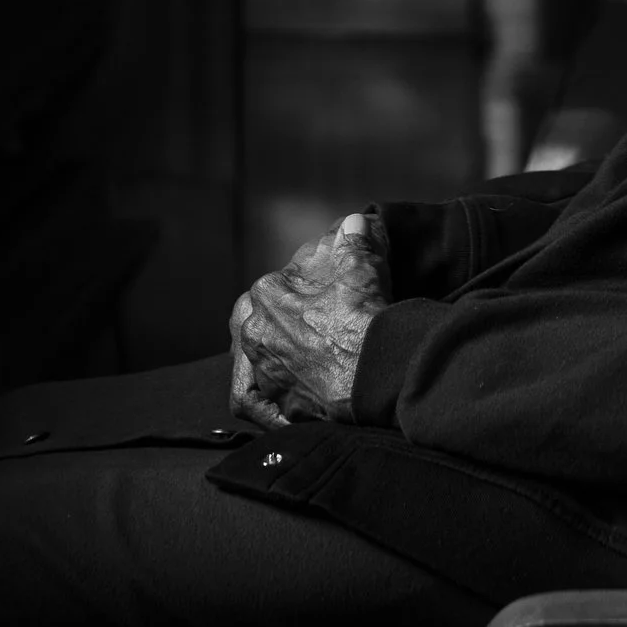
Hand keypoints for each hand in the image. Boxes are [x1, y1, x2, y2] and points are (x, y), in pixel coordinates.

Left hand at [228, 210, 388, 427]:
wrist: (377, 377)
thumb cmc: (365, 321)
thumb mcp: (363, 273)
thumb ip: (354, 243)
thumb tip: (355, 220)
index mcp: (268, 299)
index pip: (270, 285)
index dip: (293, 286)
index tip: (315, 292)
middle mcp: (257, 337)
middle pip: (249, 322)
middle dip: (267, 319)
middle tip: (294, 321)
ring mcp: (266, 374)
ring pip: (251, 361)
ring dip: (265, 355)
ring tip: (286, 356)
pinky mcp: (279, 405)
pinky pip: (258, 403)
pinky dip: (266, 400)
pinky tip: (277, 397)